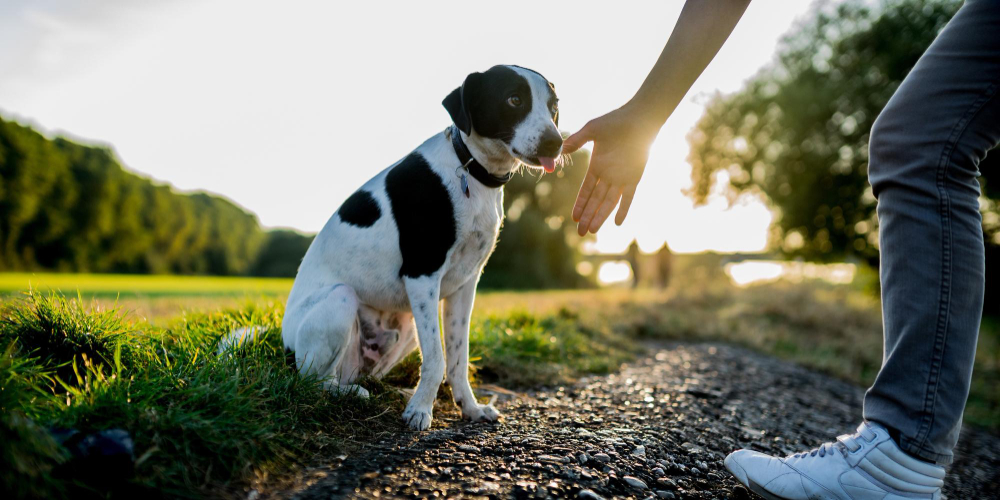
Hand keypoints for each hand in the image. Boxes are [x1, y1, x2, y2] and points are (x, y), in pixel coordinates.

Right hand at [563, 103, 659, 235]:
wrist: (639, 120)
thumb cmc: (615, 122)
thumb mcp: (591, 130)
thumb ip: (576, 141)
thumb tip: (559, 149)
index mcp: (597, 166)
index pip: (586, 191)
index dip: (580, 204)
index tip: (573, 218)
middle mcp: (608, 176)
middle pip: (595, 201)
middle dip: (587, 217)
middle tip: (580, 233)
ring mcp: (621, 178)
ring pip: (608, 203)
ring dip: (600, 216)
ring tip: (592, 230)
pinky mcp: (634, 178)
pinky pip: (628, 198)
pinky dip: (623, 210)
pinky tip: (617, 222)